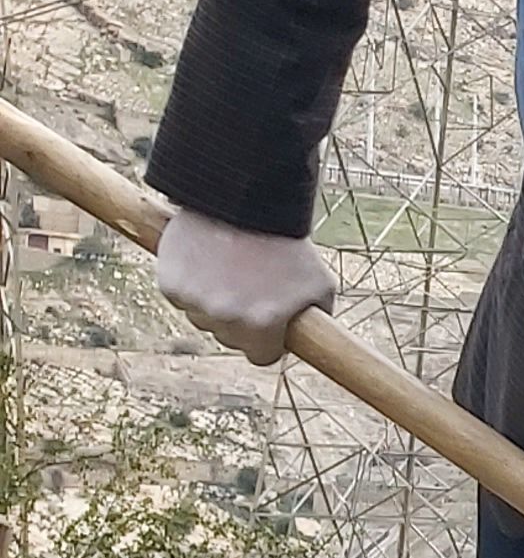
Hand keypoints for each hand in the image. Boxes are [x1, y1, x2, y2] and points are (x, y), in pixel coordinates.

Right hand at [155, 208, 333, 365]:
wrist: (244, 199)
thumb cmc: (287, 244)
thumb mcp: (320, 286)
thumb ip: (315, 321)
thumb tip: (311, 342)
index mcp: (261, 324)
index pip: (262, 357)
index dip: (268, 340)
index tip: (270, 323)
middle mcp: (224, 318)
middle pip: (230, 339)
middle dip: (240, 320)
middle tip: (250, 286)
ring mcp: (194, 301)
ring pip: (203, 318)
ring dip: (213, 302)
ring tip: (230, 268)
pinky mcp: (170, 284)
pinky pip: (182, 298)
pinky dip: (191, 285)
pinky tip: (207, 261)